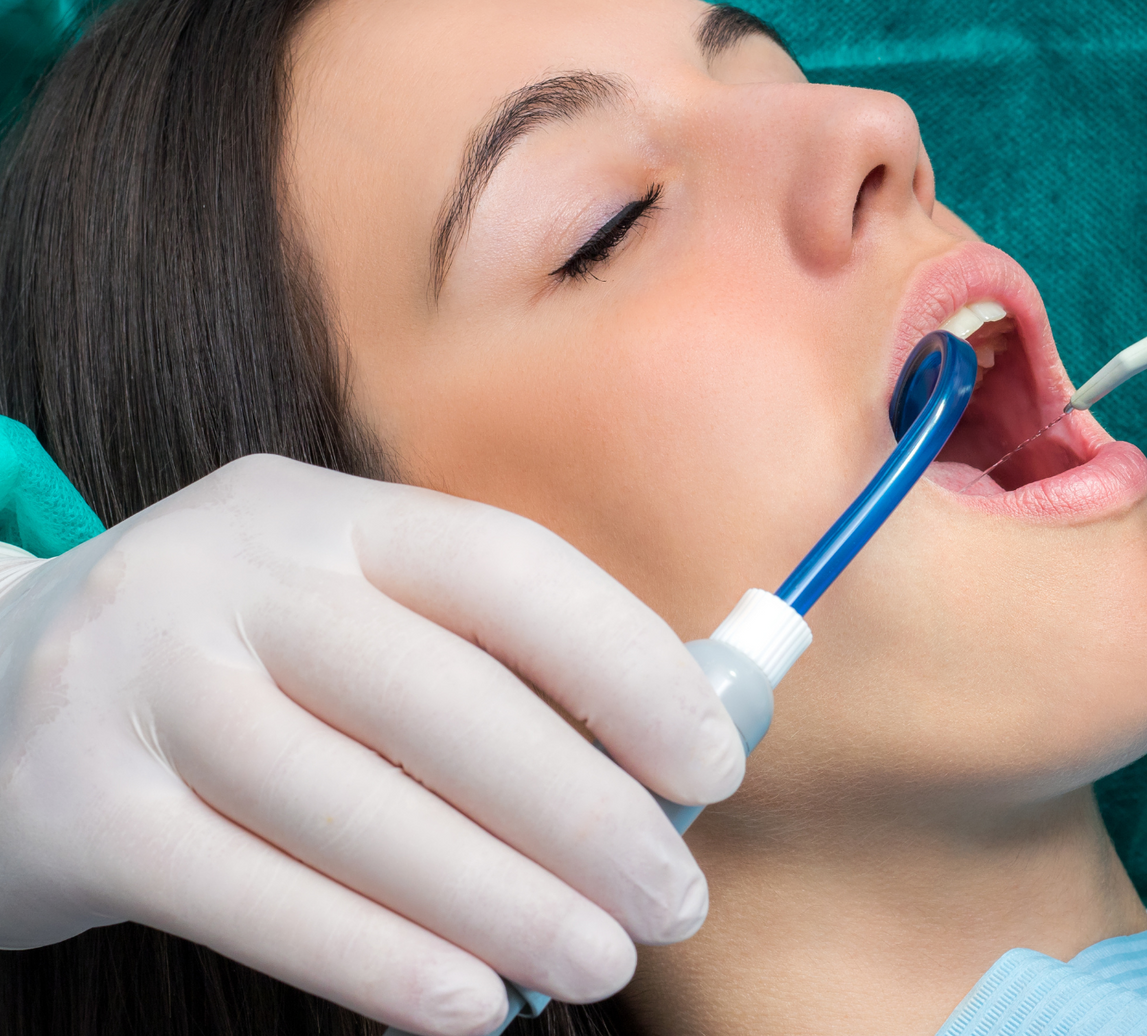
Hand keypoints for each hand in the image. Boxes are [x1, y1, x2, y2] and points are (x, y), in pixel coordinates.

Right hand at [0, 455, 746, 1034]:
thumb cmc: (241, 669)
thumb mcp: (345, 616)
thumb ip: (489, 668)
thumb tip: (670, 764)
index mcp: (324, 516)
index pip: (506, 569)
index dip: (628, 667)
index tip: (712, 763)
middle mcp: (227, 577)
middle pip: (441, 700)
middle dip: (584, 814)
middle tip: (672, 900)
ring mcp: (139, 686)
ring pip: (355, 810)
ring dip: (502, 903)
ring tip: (598, 959)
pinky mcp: (77, 810)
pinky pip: (253, 899)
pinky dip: (378, 961)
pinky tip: (470, 1005)